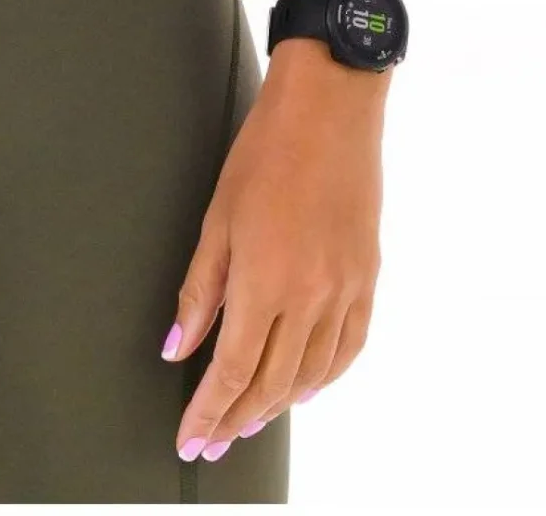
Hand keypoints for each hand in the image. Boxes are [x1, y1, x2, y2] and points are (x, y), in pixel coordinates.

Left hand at [162, 46, 383, 462]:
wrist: (330, 107)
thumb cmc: (268, 150)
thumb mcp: (218, 217)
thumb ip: (201, 290)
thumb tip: (178, 345)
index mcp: (266, 282)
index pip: (231, 371)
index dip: (208, 412)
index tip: (191, 437)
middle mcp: (310, 297)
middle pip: (271, 383)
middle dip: (237, 418)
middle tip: (214, 438)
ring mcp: (345, 290)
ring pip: (311, 375)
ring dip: (278, 405)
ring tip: (250, 418)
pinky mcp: (367, 278)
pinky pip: (349, 348)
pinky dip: (326, 377)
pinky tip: (308, 386)